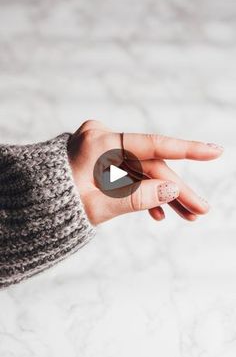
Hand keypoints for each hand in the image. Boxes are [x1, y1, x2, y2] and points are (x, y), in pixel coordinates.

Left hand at [68, 120, 223, 224]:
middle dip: (175, 189)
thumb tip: (172, 188)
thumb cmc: (57, 204)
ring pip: (143, 172)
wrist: (33, 205)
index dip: (186, 150)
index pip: (152, 145)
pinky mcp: (102, 160)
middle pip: (150, 165)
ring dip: (162, 195)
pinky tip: (159, 214)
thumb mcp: (99, 206)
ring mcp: (103, 149)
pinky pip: (129, 176)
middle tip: (200, 210)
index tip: (215, 151)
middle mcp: (103, 139)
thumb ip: (138, 197)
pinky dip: (142, 193)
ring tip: (187, 217)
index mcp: (99, 141)